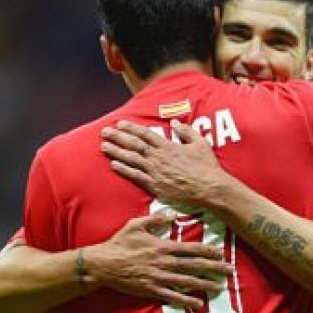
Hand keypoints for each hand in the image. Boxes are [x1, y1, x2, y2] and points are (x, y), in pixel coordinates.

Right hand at [85, 210, 232, 309]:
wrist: (103, 264)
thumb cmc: (119, 243)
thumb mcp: (136, 225)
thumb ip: (155, 219)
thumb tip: (172, 215)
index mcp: (162, 246)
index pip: (190, 248)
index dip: (207, 251)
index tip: (221, 253)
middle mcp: (164, 262)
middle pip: (194, 265)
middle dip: (213, 268)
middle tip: (229, 271)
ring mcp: (159, 277)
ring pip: (187, 281)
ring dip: (204, 284)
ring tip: (219, 287)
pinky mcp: (152, 290)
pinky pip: (172, 296)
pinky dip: (186, 300)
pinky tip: (198, 303)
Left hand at [101, 119, 228, 206]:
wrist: (209, 188)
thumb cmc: (206, 167)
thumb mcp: (200, 143)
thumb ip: (186, 132)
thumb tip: (174, 123)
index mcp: (168, 146)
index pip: (145, 134)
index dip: (131, 128)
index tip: (120, 123)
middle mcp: (158, 157)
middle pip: (134, 144)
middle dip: (118, 137)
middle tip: (104, 132)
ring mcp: (155, 172)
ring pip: (131, 159)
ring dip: (116, 152)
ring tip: (104, 146)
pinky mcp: (155, 186)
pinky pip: (135, 176)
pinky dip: (124, 170)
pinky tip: (114, 165)